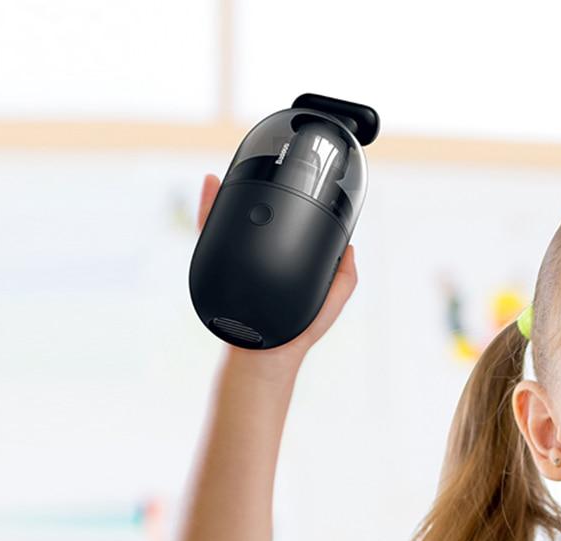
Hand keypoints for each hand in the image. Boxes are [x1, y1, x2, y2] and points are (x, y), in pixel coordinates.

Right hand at [196, 173, 358, 368]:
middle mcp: (263, 257)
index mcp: (287, 261)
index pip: (292, 223)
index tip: (304, 179)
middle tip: (272, 164)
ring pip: (236, 217)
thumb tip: (351, 246)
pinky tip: (214, 186)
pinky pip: (211, 232)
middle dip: (264, 187)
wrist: (265, 356)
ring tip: (241, 167)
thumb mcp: (330, 304)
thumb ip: (345, 279)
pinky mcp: (222, 265)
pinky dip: (209, 208)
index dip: (298, 199)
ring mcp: (241, 260)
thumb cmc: (297, 334)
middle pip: (262, 214)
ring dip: (236, 191)